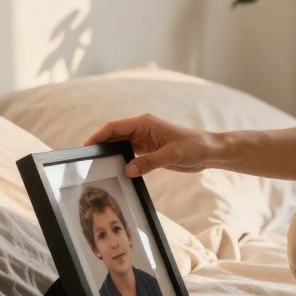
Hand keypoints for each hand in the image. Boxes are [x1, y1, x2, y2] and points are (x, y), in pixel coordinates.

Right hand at [83, 114, 219, 175]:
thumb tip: (127, 170)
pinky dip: (122, 162)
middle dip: (100, 146)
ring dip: (110, 155)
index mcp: (145, 123)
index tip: (85, 146)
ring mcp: (145, 141)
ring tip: (96, 167)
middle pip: (114, 136)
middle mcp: (142, 130)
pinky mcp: (149, 152)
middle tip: (86, 160)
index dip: (98, 136)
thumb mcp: (171, 155)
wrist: (209, 152)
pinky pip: (130, 156)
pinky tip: (115, 171)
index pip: (114, 127)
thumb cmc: (194, 147)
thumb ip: (148, 162)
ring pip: (120, 146)